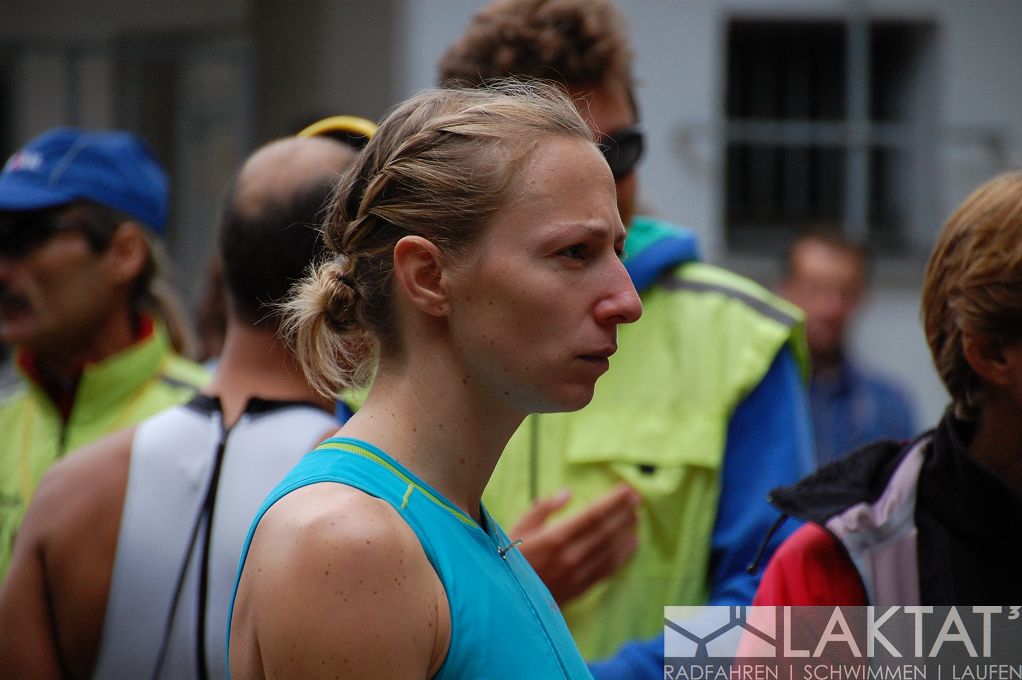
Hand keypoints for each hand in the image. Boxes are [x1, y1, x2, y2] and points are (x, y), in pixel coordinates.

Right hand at [510, 483, 640, 605]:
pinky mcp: (580, 589)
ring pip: (610, 550)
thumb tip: (568, 493)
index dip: (612, 502)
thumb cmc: (507, 559)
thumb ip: (542, 508)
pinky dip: (623, 555)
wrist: (505, 601)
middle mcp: (569, 556)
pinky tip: (632, 543)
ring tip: (636, 517)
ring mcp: (577, 575)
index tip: (627, 490)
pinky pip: (608, 570)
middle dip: (624, 513)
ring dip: (626, 531)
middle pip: (605, 531)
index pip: (592, 515)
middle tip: (637, 499)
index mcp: (553, 538)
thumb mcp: (516, 528)